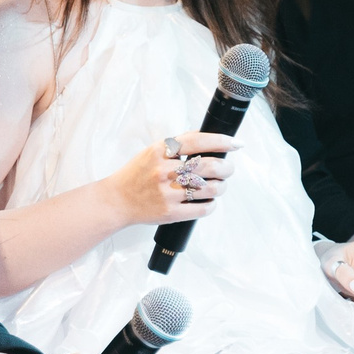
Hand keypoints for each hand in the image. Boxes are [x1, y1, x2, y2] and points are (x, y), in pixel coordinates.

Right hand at [104, 132, 238, 226]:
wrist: (117, 201)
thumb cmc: (137, 175)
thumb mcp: (151, 151)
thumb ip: (177, 145)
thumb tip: (209, 140)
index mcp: (160, 151)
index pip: (198, 141)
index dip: (222, 141)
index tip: (236, 144)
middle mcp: (164, 171)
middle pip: (209, 166)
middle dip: (226, 168)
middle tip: (228, 169)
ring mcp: (167, 193)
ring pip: (211, 189)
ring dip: (221, 186)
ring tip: (219, 185)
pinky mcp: (170, 213)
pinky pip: (203, 209)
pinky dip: (212, 204)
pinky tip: (209, 200)